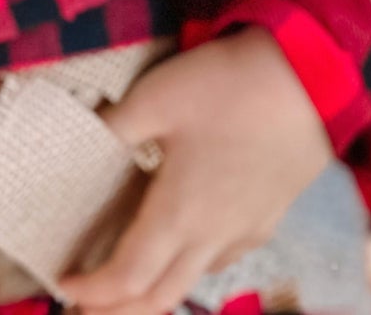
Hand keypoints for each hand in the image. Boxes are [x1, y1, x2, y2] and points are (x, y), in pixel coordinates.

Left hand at [55, 28, 331, 314]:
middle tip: (84, 305)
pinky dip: (189, 267)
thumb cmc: (225, 87)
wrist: (308, 79)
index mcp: (180, 214)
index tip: (62, 283)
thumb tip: (80, 137)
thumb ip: (113, 128)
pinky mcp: (267, 218)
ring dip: (155, 291)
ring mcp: (246, 231)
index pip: (128, 276)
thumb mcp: (154, 98)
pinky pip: (221, 259)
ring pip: (193, 280)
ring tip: (125, 280)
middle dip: (119, 309)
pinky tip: (179, 246)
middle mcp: (214, 236)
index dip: (93, 290)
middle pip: (161, 297)